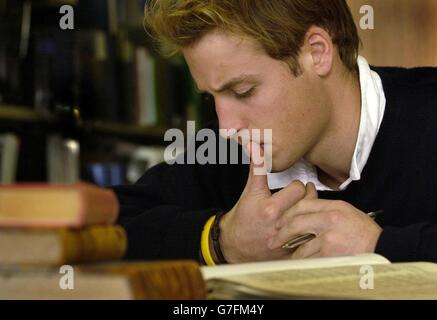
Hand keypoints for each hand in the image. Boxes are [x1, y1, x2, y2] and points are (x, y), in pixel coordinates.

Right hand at [219, 142, 305, 262]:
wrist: (234, 245)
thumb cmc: (242, 218)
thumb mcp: (249, 191)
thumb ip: (256, 168)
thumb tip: (255, 146)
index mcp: (270, 208)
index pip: (298, 189)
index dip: (298, 185)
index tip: (295, 186)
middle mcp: (279, 224)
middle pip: (308, 203)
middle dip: (308, 196)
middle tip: (305, 194)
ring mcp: (286, 239)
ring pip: (312, 220)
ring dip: (312, 212)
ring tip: (307, 206)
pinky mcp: (290, 251)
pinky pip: (310, 238)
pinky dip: (311, 230)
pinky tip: (306, 225)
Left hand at [268, 195, 382, 258]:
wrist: (382, 247)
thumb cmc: (364, 231)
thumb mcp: (346, 211)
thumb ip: (325, 209)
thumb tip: (304, 210)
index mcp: (333, 207)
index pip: (302, 206)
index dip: (287, 214)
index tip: (279, 222)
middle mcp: (329, 220)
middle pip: (296, 223)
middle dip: (281, 233)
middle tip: (273, 240)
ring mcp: (329, 238)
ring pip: (301, 245)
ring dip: (292, 252)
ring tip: (287, 255)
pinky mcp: (330, 254)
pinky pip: (311, 259)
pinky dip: (304, 262)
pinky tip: (300, 263)